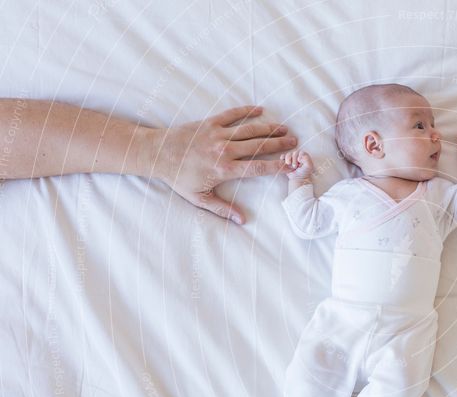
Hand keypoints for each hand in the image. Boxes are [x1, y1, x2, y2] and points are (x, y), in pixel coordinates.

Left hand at [149, 105, 296, 224]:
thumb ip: (223, 209)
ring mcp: (218, 134)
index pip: (258, 168)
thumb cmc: (178, 177)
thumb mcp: (199, 198)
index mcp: (224, 169)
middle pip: (259, 146)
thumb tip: (242, 221)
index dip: (277, 167)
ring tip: (284, 129)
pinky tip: (260, 110)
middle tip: (295, 143)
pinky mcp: (210, 122)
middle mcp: (224, 150)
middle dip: (279, 145)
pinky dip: (247, 111)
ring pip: (250, 130)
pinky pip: (232, 114)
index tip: (291, 166)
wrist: (157, 153)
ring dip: (269, 129)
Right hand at [280, 149, 313, 181]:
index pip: (300, 152)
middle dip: (294, 159)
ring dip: (288, 159)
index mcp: (304, 156)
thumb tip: (300, 154)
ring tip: (289, 164)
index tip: (299, 161)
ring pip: (288, 154)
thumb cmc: (304, 173)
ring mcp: (292, 159)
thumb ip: (307, 159)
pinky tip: (283, 160)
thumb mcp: (309, 166)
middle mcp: (298, 156)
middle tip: (295, 166)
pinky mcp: (286, 161)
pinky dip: (283, 157)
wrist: (298, 179)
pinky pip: (283, 156)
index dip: (299, 156)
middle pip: (294, 153)